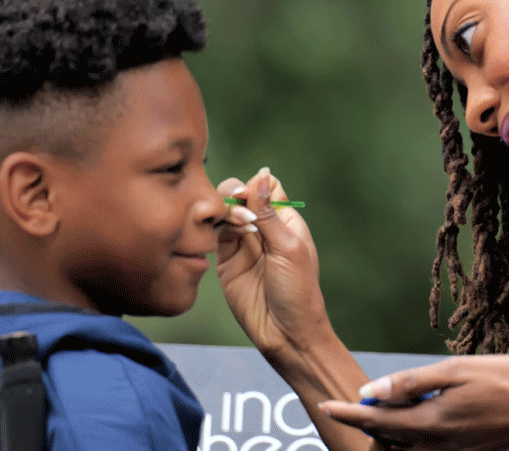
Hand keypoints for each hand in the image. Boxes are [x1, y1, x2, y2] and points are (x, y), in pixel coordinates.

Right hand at [216, 167, 331, 360]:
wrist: (285, 333)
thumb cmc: (298, 291)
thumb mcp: (288, 248)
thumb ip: (269, 213)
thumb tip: (261, 174)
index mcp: (285, 221)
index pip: (266, 188)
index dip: (256, 186)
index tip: (250, 195)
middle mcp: (262, 229)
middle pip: (241, 196)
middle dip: (234, 195)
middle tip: (236, 207)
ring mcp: (242, 244)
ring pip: (224, 212)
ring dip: (224, 211)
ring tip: (235, 225)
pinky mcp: (225, 260)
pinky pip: (212, 234)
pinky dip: (211, 227)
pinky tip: (217, 232)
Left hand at [319, 355, 508, 450]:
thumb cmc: (507, 382)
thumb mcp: (455, 371)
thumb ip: (411, 382)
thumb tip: (372, 390)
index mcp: (429, 424)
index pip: (375, 423)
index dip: (347, 414)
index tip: (325, 406)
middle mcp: (436, 445)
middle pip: (387, 442)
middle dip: (367, 427)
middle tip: (357, 407)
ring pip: (406, 449)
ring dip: (388, 435)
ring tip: (383, 414)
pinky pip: (426, 450)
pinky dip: (411, 438)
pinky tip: (418, 418)